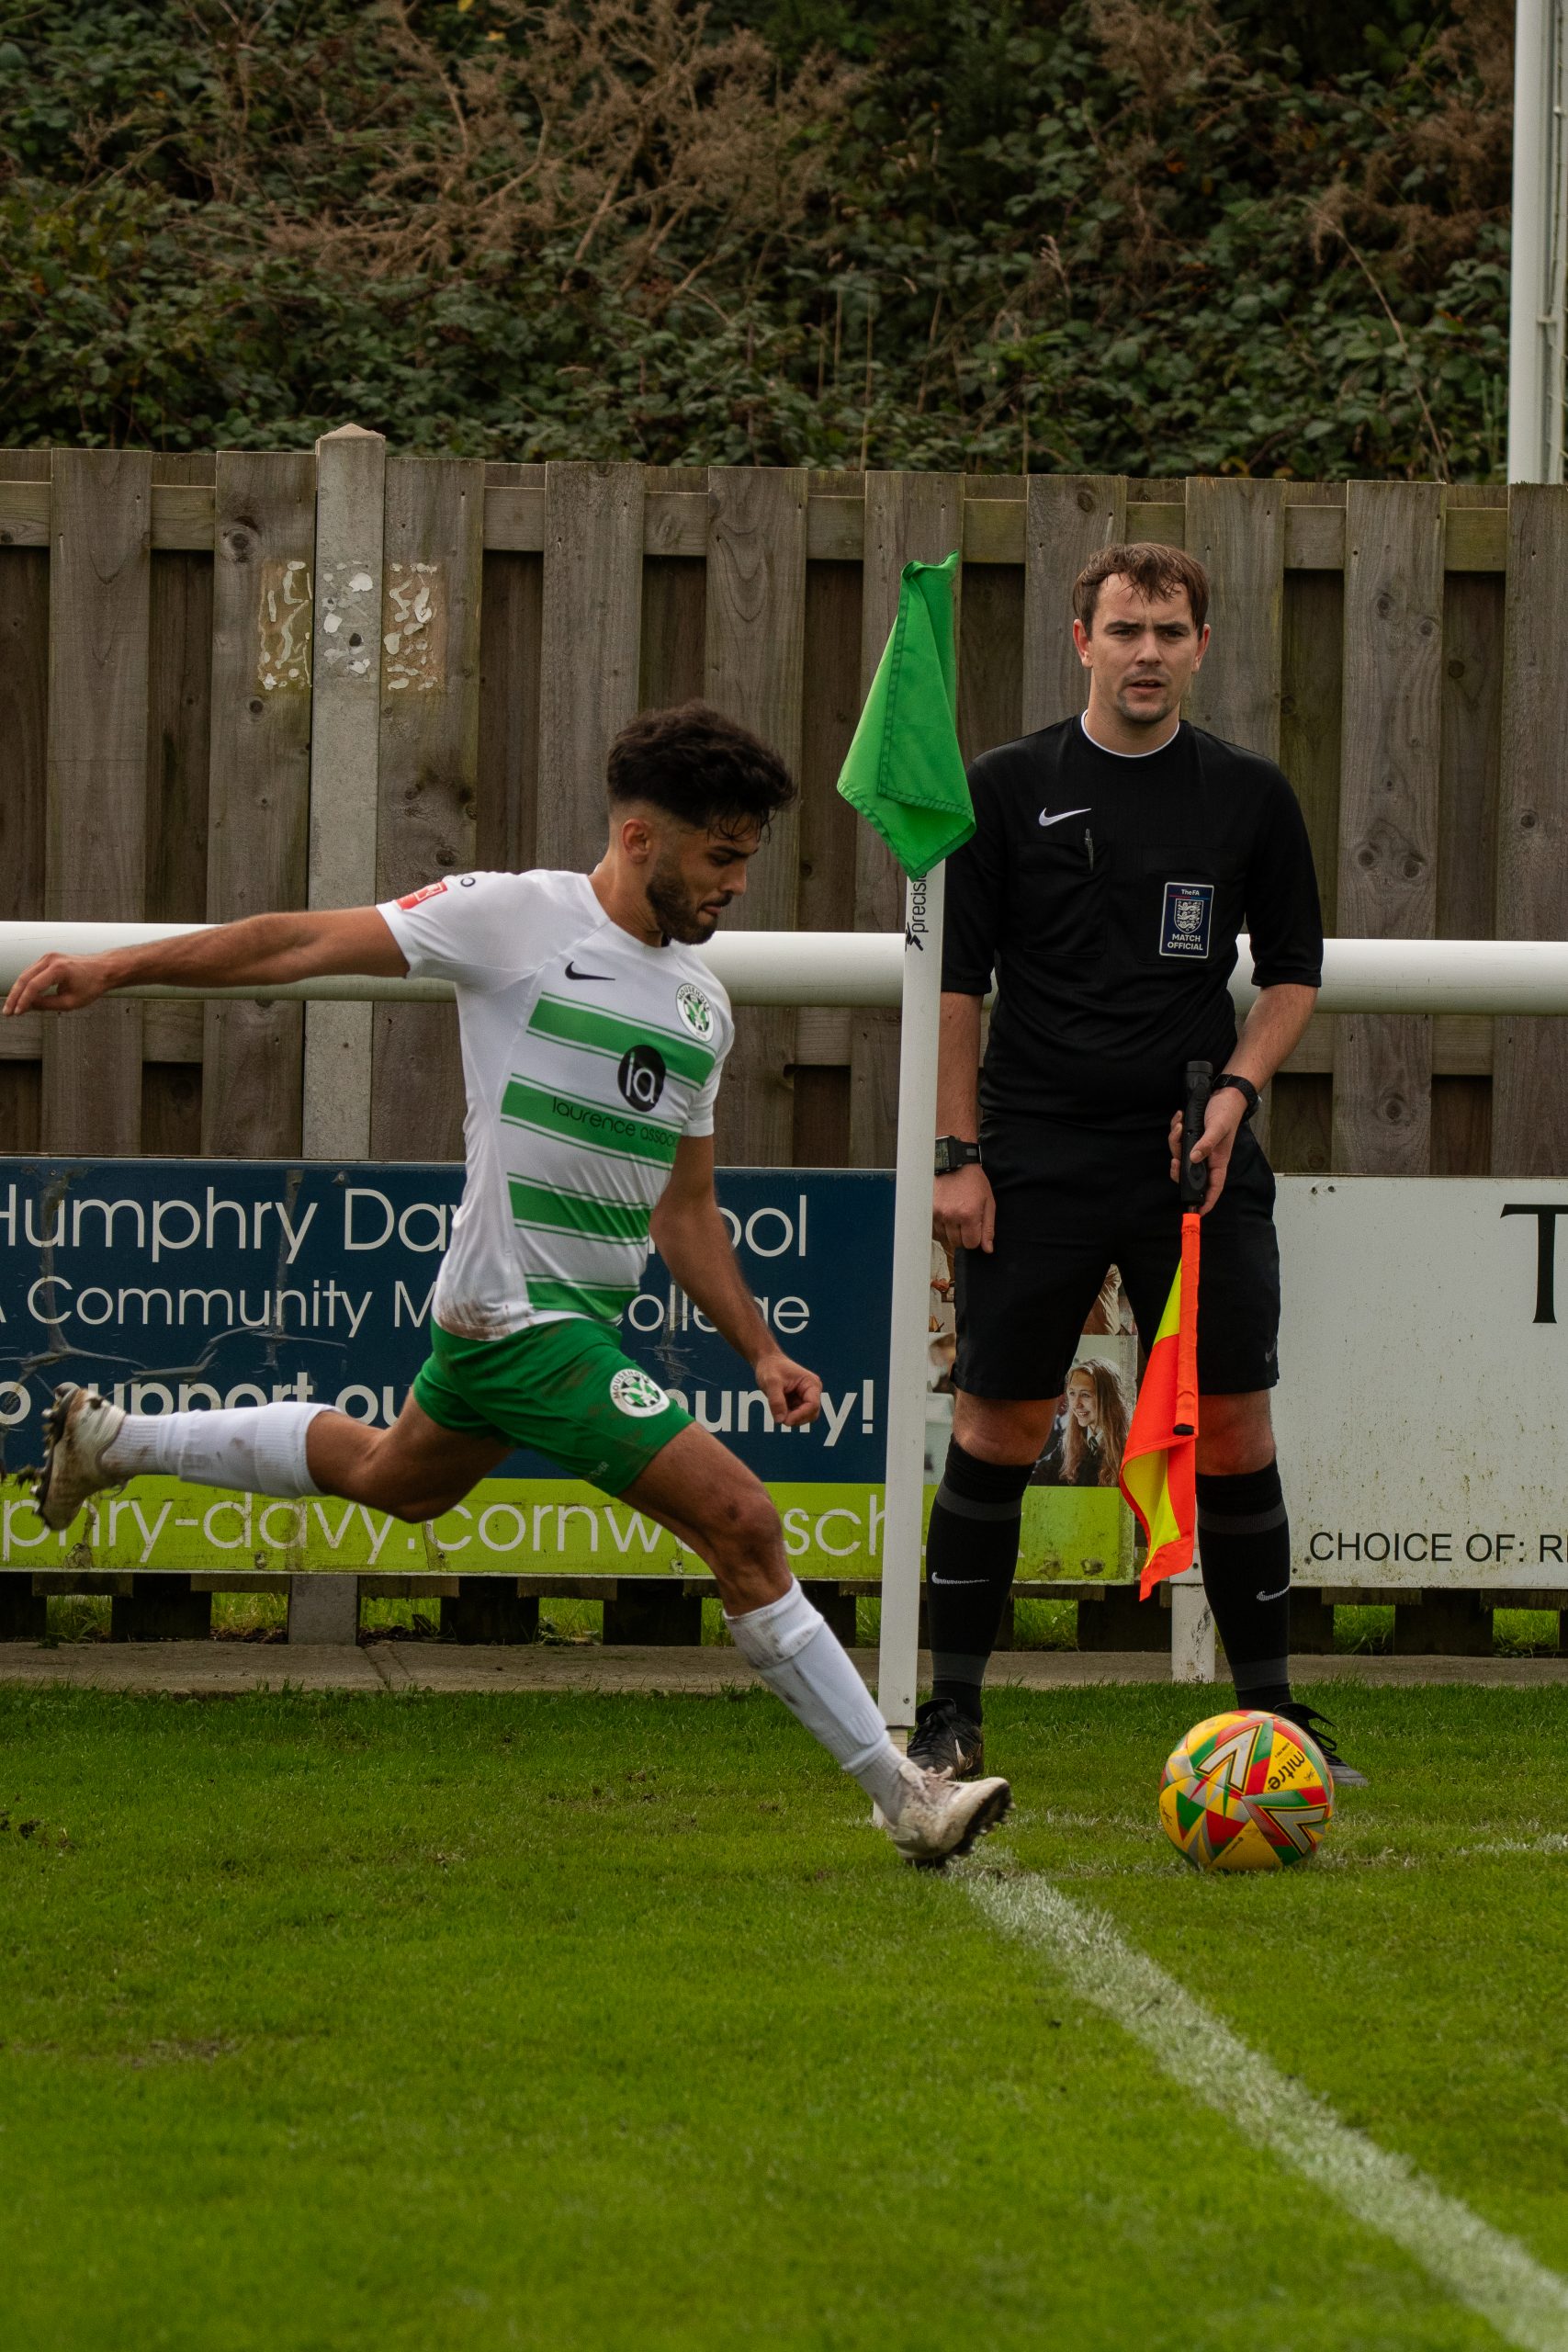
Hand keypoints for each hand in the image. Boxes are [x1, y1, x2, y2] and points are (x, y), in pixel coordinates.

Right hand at [4, 953, 117, 1017]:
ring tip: (11, 1008)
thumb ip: (47, 1004)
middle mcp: (51, 959)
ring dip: (17, 992)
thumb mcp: (71, 1002)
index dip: (23, 1001)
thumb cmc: (91, 985)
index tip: (17, 1013)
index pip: (34, 985)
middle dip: (15, 997)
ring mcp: (48, 957)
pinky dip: (25, 986)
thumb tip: (26, 1007)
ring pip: (25, 975)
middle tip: (7, 1012)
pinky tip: (20, 999)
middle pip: (24, 978)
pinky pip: (32, 973)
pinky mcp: (48, 960)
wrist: (103, 969)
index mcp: (59, 969)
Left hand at [753, 1347, 821, 1427]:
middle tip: (779, 1417)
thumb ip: (776, 1401)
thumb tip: (780, 1420)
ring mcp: (806, 1397)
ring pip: (804, 1417)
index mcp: (811, 1384)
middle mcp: (812, 1391)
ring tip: (776, 1409)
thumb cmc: (770, 1367)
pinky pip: (795, 1416)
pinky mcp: (798, 1402)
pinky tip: (777, 1408)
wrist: (766, 1362)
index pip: (813, 1405)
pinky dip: (786, 1416)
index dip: (800, 1415)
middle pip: (811, 1414)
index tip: (785, 1421)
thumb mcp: (771, 1382)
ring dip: (791, 1418)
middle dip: (796, 1418)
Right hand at [933, 1164, 994, 1256]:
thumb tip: (988, 1249)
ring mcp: (939, 1213)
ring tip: (957, 1217)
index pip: (971, 1244)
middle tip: (967, 1223)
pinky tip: (948, 1216)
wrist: (955, 1164)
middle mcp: (952, 1216)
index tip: (976, 1230)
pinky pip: (935, 1229)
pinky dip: (942, 1227)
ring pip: (945, 1238)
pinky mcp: (930, 1210)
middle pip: (957, 1243)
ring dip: (952, 1233)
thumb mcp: (988, 1203)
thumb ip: (988, 1227)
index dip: (975, 1240)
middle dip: (964, 1237)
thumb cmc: (974, 1182)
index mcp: (969, 1215)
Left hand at [1167, 1089, 1247, 1215]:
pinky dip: (1175, 1130)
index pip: (1213, 1187)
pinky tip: (1178, 1117)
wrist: (1224, 1095)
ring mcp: (1198, 1149)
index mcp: (1218, 1161)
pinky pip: (1177, 1141)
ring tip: (1179, 1125)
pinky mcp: (1191, 1138)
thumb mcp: (1218, 1128)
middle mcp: (1207, 1158)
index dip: (1206, 1201)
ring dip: (1175, 1142)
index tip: (1197, 1212)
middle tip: (1174, 1161)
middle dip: (1178, 1170)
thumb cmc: (1226, 1113)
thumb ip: (1206, 1144)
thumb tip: (1193, 1158)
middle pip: (1189, 1175)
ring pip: (1180, 1157)